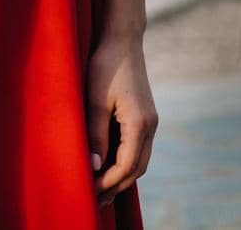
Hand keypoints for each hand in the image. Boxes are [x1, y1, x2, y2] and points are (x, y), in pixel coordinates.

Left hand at [86, 33, 157, 207]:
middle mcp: (150, 126)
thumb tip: (95, 166)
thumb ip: (96, 134)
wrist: (122, 41)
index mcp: (140, 123)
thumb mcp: (94, 100)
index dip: (109, 181)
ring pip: (139, 160)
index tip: (90, 191)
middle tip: (94, 200)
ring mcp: (150, 122)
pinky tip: (107, 166)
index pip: (127, 165)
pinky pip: (137, 148)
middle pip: (137, 168)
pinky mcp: (145, 117)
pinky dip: (124, 161)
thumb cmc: (105, 66)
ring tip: (99, 189)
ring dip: (121, 176)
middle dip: (116, 185)